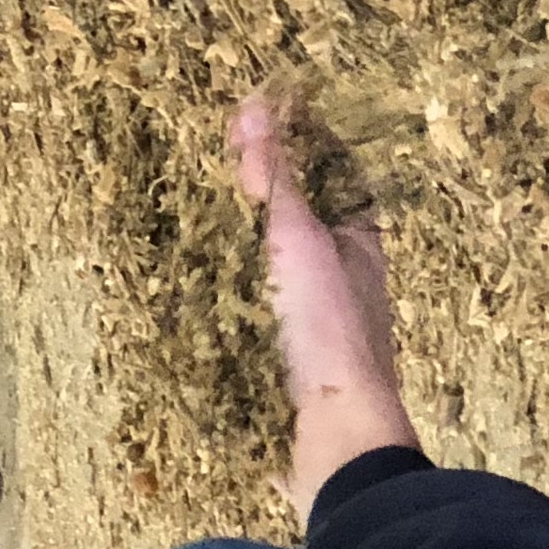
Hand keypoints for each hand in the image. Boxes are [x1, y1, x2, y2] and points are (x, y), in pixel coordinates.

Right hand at [232, 89, 418, 523]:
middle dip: (260, 189)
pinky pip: (249, 317)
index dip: (298, 141)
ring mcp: (311, 326)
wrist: (332, 444)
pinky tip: (189, 290)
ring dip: (236, 243)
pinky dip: (223, 298)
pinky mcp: (280, 364)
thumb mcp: (299, 241)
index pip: (335, 173)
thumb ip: (277, 179)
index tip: (253, 115)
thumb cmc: (328, 334)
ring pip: (272, 269)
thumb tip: (259, 105)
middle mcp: (341, 281)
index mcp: (358, 244)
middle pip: (300, 218)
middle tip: (216, 160)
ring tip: (192, 215)